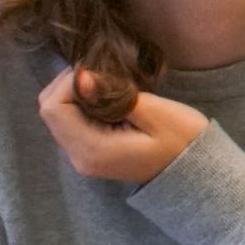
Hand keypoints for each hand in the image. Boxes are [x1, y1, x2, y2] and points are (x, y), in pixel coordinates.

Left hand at [38, 67, 208, 185]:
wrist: (194, 174)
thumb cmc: (182, 141)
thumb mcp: (156, 113)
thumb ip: (115, 95)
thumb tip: (81, 77)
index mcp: (92, 149)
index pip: (53, 108)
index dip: (70, 81)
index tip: (101, 71)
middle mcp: (79, 157)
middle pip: (49, 111)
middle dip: (69, 83)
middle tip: (104, 72)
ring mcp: (83, 157)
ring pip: (57, 115)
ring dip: (75, 92)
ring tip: (109, 82)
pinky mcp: (90, 152)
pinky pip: (71, 122)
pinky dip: (82, 103)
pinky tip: (108, 96)